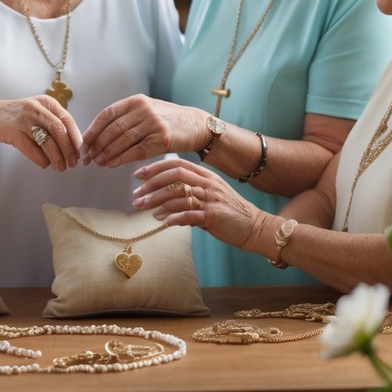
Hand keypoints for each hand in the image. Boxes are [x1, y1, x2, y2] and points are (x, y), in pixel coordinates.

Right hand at [0, 96, 82, 170]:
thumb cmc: (17, 117)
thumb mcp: (38, 112)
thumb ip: (54, 123)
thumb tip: (73, 145)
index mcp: (46, 102)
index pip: (67, 120)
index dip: (75, 137)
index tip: (80, 151)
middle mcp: (36, 108)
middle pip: (59, 131)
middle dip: (68, 150)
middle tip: (72, 163)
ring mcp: (24, 120)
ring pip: (47, 141)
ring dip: (57, 157)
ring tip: (60, 167)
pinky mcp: (14, 132)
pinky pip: (32, 150)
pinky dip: (41, 160)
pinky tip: (45, 164)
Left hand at [82, 95, 207, 166]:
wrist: (195, 125)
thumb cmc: (166, 120)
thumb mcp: (146, 111)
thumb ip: (125, 118)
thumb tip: (97, 135)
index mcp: (136, 101)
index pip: (107, 115)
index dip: (92, 130)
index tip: (83, 143)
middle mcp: (144, 110)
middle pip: (112, 129)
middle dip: (97, 145)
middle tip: (88, 157)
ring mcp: (153, 124)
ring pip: (122, 141)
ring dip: (107, 153)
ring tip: (98, 162)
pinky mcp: (162, 139)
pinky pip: (136, 152)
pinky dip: (120, 159)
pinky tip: (112, 164)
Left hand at [130, 158, 265, 248]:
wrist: (255, 227)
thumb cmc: (230, 212)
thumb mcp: (210, 195)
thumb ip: (189, 193)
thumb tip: (163, 202)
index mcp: (206, 175)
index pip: (177, 164)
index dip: (155, 168)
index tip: (139, 175)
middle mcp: (208, 184)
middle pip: (175, 176)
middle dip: (152, 184)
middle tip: (136, 194)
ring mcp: (211, 199)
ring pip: (178, 195)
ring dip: (157, 201)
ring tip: (142, 208)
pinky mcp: (213, 215)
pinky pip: (188, 214)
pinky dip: (173, 217)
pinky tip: (162, 221)